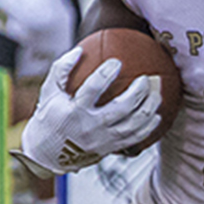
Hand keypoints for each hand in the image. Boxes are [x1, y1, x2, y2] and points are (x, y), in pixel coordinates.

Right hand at [17, 46, 163, 174]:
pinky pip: (134, 138)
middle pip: (121, 108)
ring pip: (133, 125)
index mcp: (74, 111)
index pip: (93, 89)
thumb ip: (61, 69)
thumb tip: (80, 50)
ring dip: (149, 108)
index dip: (106, 74)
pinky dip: (148, 127)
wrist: (47, 153)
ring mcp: (102, 140)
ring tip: (156, 94)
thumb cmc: (49, 116)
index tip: (117, 62)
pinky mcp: (109, 148)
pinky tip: (156, 116)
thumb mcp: (49, 91)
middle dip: (138, 92)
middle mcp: (90, 127)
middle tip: (146, 79)